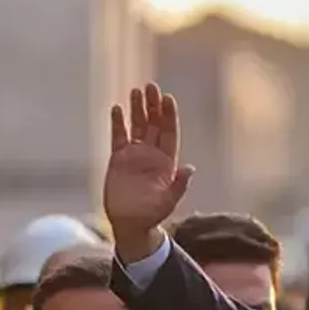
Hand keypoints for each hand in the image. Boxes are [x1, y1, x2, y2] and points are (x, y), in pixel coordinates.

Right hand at [104, 82, 193, 258]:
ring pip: (137, 127)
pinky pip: (118, 137)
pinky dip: (118, 123)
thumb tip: (190, 168)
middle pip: (154, 125)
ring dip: (137, 109)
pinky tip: (118, 109)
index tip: (168, 98)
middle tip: (151, 86)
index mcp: (167, 162)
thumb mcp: (168, 201)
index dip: (169, 116)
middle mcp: (152, 155)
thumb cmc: (153, 214)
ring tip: (136, 90)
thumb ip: (179, 185)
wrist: (131, 223)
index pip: (169, 133)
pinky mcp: (118, 159)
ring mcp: (135, 156)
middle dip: (153, 106)